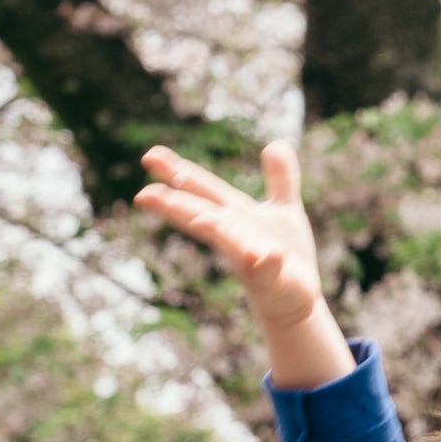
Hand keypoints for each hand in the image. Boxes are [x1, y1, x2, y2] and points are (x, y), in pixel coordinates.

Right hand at [136, 142, 352, 388]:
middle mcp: (234, 235)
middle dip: (175, 206)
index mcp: (234, 214)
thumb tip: (275, 143)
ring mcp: (250, 258)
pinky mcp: (272, 278)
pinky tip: (262, 256)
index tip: (149, 156)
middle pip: (201, 215)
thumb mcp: (285, 208)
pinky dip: (265, 262)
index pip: (200, 189)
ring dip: (214, 230)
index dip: (176, 172)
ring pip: (228, 241)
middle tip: (143, 195)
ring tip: (201, 219)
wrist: (297, 298)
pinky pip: (267, 269)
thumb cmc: (284, 253)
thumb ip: (280, 178)